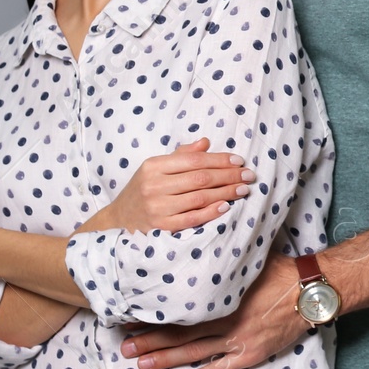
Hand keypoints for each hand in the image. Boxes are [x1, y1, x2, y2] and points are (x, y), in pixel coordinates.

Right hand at [83, 138, 253, 235]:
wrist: (120, 219)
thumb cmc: (143, 189)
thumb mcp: (156, 168)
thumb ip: (181, 155)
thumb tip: (206, 142)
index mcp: (154, 166)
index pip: (194, 160)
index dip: (219, 160)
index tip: (239, 160)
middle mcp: (153, 185)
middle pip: (200, 178)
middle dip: (228, 176)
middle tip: (249, 175)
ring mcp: (157, 207)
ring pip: (199, 197)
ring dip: (225, 193)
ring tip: (243, 189)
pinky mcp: (161, 226)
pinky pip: (192, 218)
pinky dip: (211, 212)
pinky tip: (226, 206)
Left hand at [120, 253, 307, 368]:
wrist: (311, 291)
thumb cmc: (281, 270)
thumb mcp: (250, 255)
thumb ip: (224, 253)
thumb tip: (202, 233)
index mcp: (220, 295)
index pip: (179, 306)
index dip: (154, 312)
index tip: (130, 314)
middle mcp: (224, 319)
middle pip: (178, 332)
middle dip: (149, 339)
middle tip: (123, 346)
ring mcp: (236, 340)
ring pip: (193, 352)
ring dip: (165, 358)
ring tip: (140, 363)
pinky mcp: (249, 354)